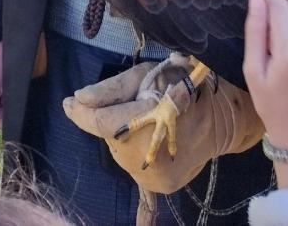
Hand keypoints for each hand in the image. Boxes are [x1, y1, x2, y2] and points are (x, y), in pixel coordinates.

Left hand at [63, 61, 262, 194]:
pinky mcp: (163, 186)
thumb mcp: (147, 75)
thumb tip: (78, 100)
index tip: (68, 103)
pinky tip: (140, 219)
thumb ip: (110, 89)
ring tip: (147, 123)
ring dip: (125, 140)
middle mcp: (150, 154)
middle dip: (113, 122)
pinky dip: (141, 200)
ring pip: (122, 156)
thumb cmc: (181, 85)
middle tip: (134, 105)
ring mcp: (157, 175)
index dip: (82, 114)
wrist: (219, 117)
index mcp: (147, 120)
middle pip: (112, 140)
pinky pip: (144, 192)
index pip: (102, 123)